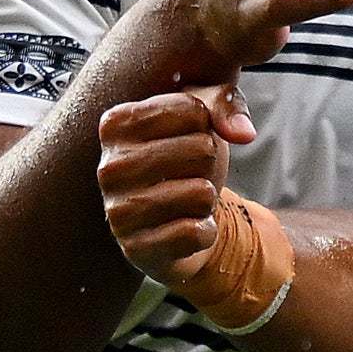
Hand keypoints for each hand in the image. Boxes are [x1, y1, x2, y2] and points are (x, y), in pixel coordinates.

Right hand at [98, 87, 258, 288]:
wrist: (176, 223)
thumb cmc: (185, 160)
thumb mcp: (202, 119)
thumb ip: (223, 103)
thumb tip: (243, 132)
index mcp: (115, 124)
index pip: (192, 109)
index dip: (207, 126)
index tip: (188, 138)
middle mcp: (109, 166)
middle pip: (201, 147)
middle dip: (210, 163)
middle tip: (189, 174)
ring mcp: (118, 210)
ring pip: (202, 192)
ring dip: (207, 199)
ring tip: (185, 202)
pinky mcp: (136, 248)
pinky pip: (196, 232)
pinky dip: (205, 231)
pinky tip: (185, 229)